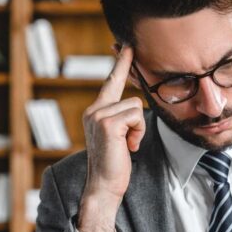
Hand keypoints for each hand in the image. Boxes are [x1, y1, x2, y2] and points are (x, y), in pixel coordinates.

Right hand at [77, 46, 145, 231]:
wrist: (105, 185)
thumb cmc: (115, 164)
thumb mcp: (119, 136)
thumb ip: (123, 118)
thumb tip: (136, 106)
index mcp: (96, 111)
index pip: (111, 81)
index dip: (121, 63)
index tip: (127, 45)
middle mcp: (94, 110)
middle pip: (132, 98)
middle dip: (137, 122)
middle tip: (127, 143)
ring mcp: (98, 115)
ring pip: (136, 107)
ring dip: (138, 129)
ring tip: (126, 145)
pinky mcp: (107, 123)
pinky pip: (136, 116)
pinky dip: (137, 132)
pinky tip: (127, 146)